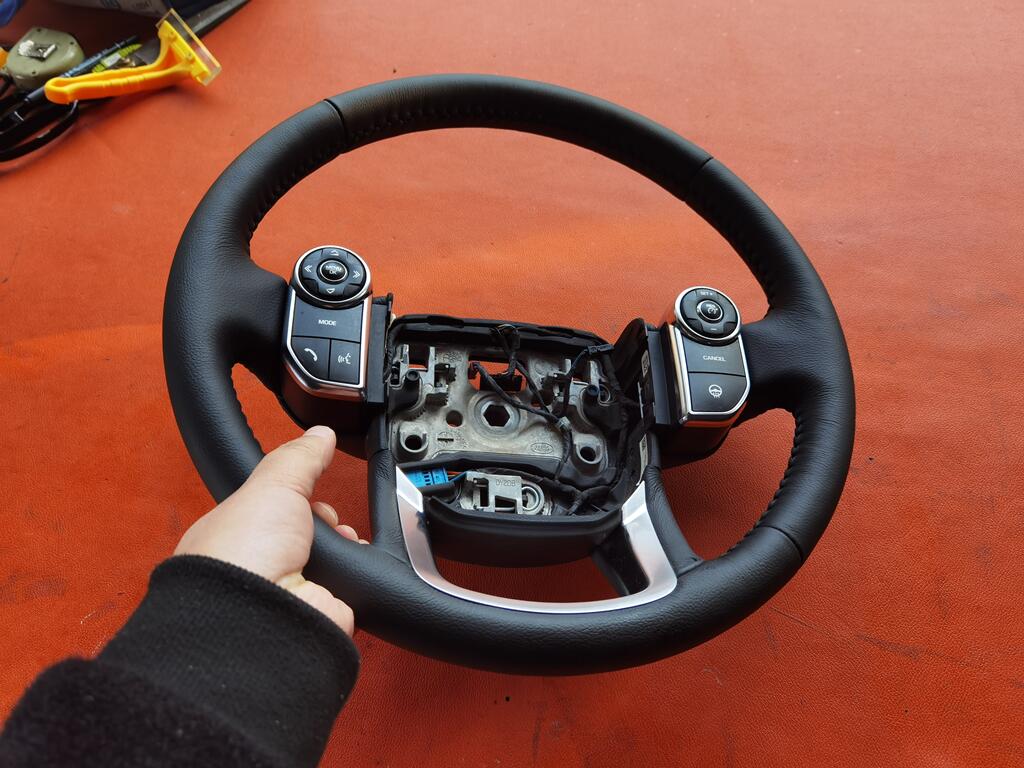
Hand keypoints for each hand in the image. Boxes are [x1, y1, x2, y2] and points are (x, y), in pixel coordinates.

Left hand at [174, 426, 362, 634]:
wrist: (259, 614)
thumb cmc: (241, 554)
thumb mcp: (273, 484)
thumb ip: (299, 459)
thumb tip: (320, 435)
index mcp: (238, 537)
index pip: (275, 513)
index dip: (300, 500)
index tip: (316, 493)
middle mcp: (261, 568)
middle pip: (308, 539)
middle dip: (329, 527)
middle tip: (332, 523)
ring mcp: (290, 594)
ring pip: (330, 566)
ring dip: (344, 553)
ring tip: (346, 544)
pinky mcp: (319, 615)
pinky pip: (349, 595)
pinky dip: (358, 582)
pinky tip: (353, 571)